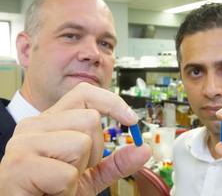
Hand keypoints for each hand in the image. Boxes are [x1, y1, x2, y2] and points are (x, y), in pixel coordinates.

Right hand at [0, 82, 151, 194]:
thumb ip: (116, 161)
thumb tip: (143, 148)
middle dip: (93, 152)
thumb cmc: (54, 192)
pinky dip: (67, 189)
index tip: (130, 119)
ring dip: (79, 171)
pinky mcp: (19, 164)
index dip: (112, 102)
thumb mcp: (90, 175)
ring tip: (61, 182)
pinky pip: (67, 173)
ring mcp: (24, 142)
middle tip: (74, 170)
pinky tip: (50, 192)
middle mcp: (35, 125)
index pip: (85, 93)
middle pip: (90, 119)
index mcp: (51, 121)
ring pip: (81, 143)